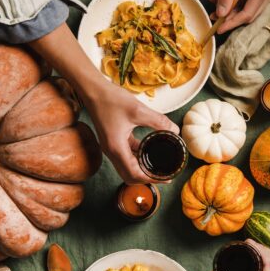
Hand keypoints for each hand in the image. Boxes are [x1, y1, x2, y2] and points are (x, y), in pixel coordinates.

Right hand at [28, 24, 178, 183]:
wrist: (94, 90)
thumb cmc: (112, 99)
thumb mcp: (139, 110)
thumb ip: (159, 121)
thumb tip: (175, 130)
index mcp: (117, 149)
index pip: (135, 174)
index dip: (152, 179)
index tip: (167, 178)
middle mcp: (112, 152)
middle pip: (130, 176)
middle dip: (148, 178)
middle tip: (165, 175)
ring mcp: (112, 147)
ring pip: (129, 166)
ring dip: (143, 168)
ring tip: (161, 164)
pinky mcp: (113, 140)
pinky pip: (128, 155)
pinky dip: (139, 156)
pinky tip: (151, 148)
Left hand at [214, 0, 269, 33]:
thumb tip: (220, 13)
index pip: (246, 15)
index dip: (231, 23)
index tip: (218, 28)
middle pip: (248, 14)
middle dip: (230, 18)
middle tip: (214, 19)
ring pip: (246, 7)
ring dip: (230, 9)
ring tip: (214, 8)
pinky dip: (233, 0)